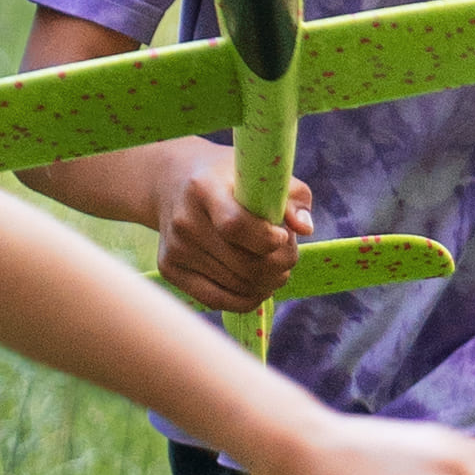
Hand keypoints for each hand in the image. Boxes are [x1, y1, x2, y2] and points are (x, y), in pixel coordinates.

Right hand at [149, 140, 309, 321]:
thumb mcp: (261, 174)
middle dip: (280, 265)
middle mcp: (185, 220)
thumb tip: (305, 228)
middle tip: (289, 255)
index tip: (283, 235)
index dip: (268, 240)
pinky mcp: (169, 269)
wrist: (174, 181)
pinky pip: (218, 300)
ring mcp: (175, 248)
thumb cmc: (228, 178)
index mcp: (205, 189)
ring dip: (268, 282)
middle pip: (243, 264)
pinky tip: (259, 285)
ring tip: (275, 265)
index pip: (235, 226)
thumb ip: (291, 198)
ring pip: (237, 286)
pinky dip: (247, 299)